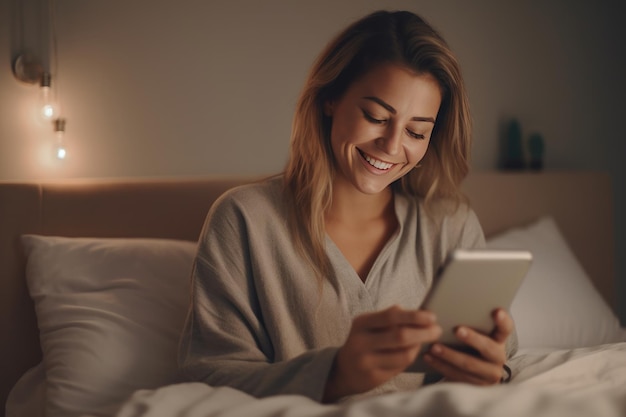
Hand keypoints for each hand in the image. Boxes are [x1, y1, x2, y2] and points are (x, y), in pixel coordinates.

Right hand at [323, 305, 441, 401]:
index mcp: (361, 323)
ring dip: (419, 347)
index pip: (391, 316)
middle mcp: (361, 342)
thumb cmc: (363, 342)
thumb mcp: (369, 326)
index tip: (432, 316)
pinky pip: (401, 367)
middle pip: (401, 335)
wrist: (343, 371)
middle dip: (424, 332)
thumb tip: (419, 312)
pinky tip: (414, 352)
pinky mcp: (374, 377)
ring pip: (404, 354)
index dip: (414, 316)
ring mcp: (367, 361)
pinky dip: (411, 358)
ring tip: (426, 341)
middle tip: (437, 330)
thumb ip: (389, 317)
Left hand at [423, 308, 512, 384]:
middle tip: (457, 330)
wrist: (470, 371)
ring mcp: (489, 373)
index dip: (503, 320)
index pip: (506, 328)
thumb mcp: (473, 332)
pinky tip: (429, 357)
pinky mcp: (476, 386)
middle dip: (472, 339)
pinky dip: (441, 366)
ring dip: (450, 355)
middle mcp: (498, 357)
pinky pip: (457, 376)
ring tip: (434, 347)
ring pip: (469, 364)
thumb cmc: (468, 343)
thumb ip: (469, 321)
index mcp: (499, 339)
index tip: (496, 311)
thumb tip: (449, 304)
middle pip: (488, 348)